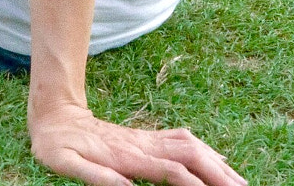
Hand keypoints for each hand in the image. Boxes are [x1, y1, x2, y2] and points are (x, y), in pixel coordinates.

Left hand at [29, 101, 243, 185]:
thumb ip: (95, 176)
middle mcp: (143, 144)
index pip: (172, 170)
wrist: (54, 115)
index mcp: (127, 156)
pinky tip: (218, 161)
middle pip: (192, 155)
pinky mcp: (147, 137)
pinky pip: (184, 141)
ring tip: (240, 181)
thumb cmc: (56, 144)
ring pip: (193, 146)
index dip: (197, 184)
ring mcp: (147, 138)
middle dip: (220, 173)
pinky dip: (207, 152)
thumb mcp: (64, 163)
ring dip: (218, 163)